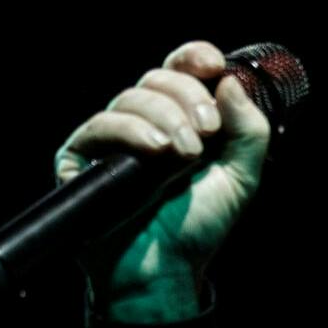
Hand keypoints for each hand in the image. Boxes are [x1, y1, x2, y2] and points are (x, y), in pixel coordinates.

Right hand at [53, 40, 272, 320]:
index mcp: (182, 118)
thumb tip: (231, 80)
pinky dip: (131, 131)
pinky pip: (100, 125)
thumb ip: (247, 128)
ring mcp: (112, 138)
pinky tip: (156, 151)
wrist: (164, 270)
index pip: (181, 68)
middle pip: (159, 77)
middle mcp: (145, 121)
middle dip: (189, 98)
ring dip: (166, 119)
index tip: (214, 65)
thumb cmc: (198, 225)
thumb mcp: (241, 175)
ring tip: (185, 154)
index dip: (194, 57)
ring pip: (131, 97)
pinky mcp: (80, 158)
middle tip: (208, 132)